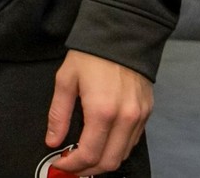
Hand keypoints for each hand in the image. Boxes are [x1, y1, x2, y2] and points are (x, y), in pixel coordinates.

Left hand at [45, 50, 151, 175]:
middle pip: (110, 161)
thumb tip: (53, 141)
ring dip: (104, 161)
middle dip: (89, 170)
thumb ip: (58, 115)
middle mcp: (125, 118)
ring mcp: (139, 117)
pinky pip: (133, 141)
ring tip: (85, 157)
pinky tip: (103, 143)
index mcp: (102, 111)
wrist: (121, 34)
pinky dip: (117, 148)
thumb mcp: (65, 81)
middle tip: (72, 166)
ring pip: (123, 154)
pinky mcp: (147, 113)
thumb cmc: (90, 55)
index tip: (61, 165)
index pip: (89, 154)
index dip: (73, 165)